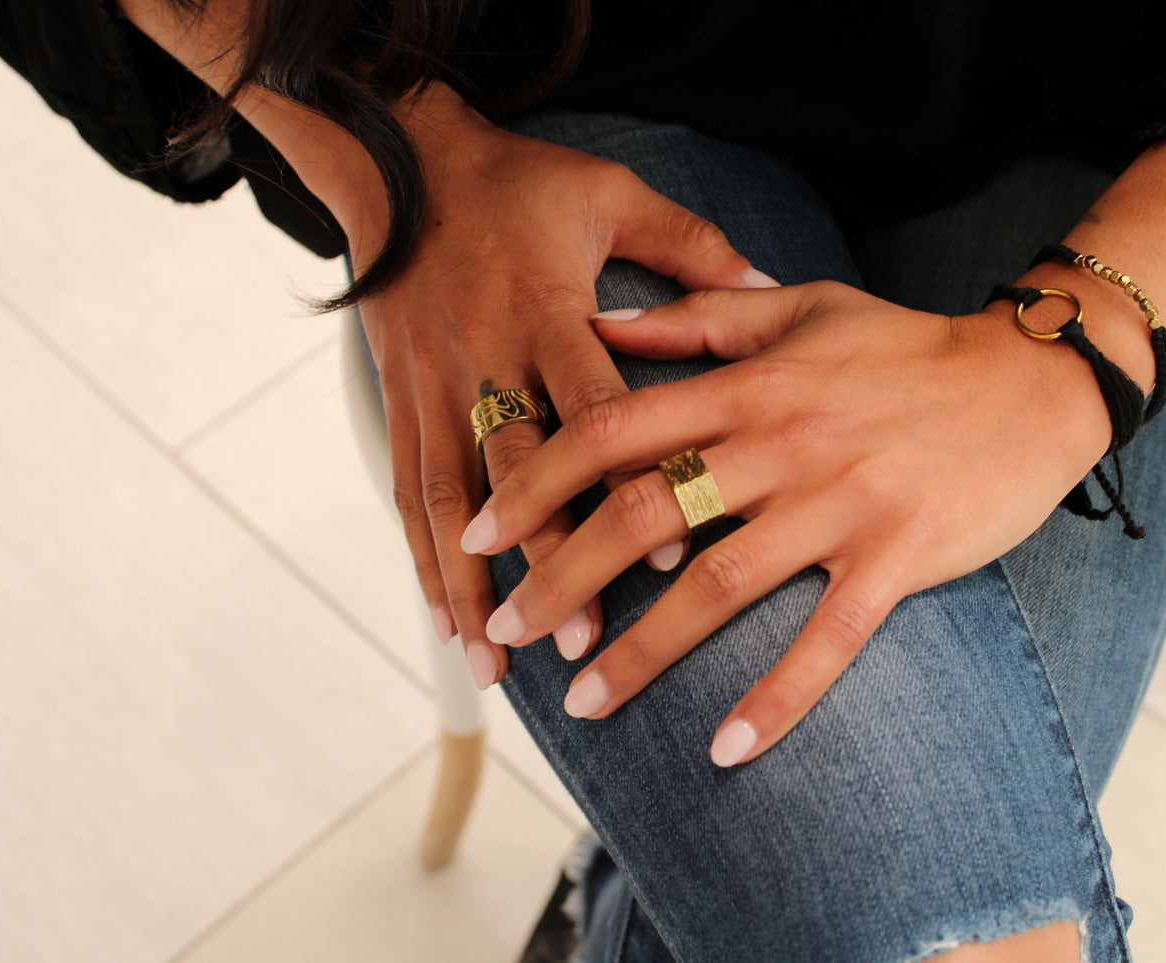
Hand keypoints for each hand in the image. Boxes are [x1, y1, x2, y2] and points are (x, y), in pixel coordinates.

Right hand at [319, 86, 775, 685]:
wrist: (397, 161)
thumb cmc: (517, 181)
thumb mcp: (607, 191)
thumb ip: (686, 246)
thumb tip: (768, 279)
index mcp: (547, 310)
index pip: (595, 409)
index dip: (632, 484)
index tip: (669, 557)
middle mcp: (487, 357)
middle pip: (518, 472)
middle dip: (548, 561)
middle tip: (579, 640)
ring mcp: (435, 384)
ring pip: (451, 497)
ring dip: (470, 584)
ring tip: (493, 661)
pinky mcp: (401, 398)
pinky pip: (408, 488)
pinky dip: (423, 558)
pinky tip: (442, 618)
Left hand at [460, 281, 1114, 763]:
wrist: (1030, 381)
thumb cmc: (906, 347)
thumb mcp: (799, 307)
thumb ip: (697, 318)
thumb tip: (599, 322)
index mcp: (749, 384)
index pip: (613, 429)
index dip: (535, 482)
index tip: (476, 533)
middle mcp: (783, 443)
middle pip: (644, 512)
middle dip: (561, 575)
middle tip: (509, 630)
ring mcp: (841, 503)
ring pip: (719, 584)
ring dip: (643, 651)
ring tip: (583, 705)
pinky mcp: (897, 556)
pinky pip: (828, 639)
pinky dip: (777, 697)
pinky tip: (725, 750)